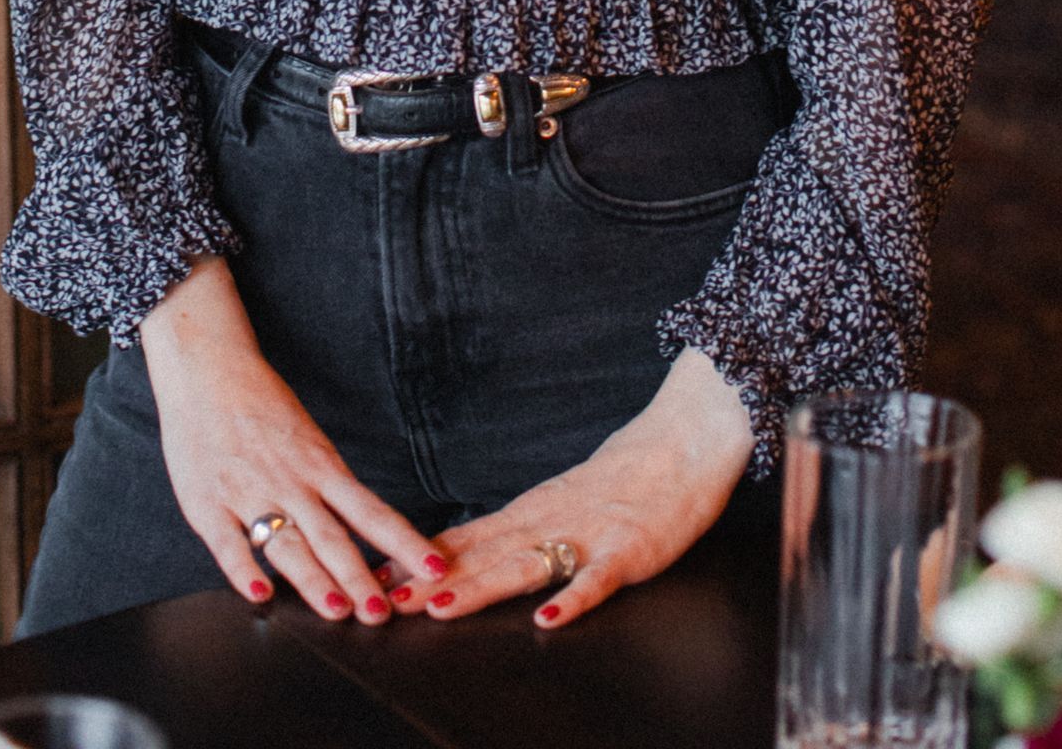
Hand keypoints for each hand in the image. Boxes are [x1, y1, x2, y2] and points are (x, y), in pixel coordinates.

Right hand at [139, 255, 449, 621]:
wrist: (208, 368)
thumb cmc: (261, 406)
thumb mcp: (306, 440)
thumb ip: (326, 487)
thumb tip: (360, 531)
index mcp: (320, 466)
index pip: (371, 512)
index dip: (404, 542)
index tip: (433, 568)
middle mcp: (291, 482)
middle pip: (332, 536)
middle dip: (359, 578)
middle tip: (382, 614)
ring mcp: (248, 492)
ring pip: (286, 543)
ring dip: (313, 579)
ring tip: (336, 611)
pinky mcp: (207, 502)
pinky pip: (228, 543)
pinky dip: (244, 570)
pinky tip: (260, 595)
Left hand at [401, 348, 753, 628]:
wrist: (685, 440)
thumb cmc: (625, 476)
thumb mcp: (560, 499)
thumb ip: (517, 528)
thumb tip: (460, 551)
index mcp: (533, 511)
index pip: (467, 538)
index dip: (420, 560)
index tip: (376, 575)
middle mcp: (551, 522)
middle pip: (484, 555)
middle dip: (433, 582)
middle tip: (387, 601)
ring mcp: (589, 535)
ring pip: (527, 565)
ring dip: (481, 587)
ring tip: (442, 608)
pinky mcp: (629, 551)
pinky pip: (597, 579)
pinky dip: (573, 598)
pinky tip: (548, 619)